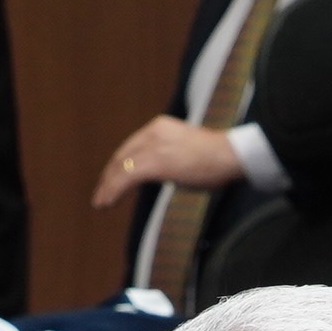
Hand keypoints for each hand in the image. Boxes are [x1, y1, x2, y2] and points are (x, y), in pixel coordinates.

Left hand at [90, 115, 245, 208]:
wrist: (231, 155)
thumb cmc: (219, 158)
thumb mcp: (188, 151)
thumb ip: (172, 157)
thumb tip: (169, 172)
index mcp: (160, 127)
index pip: (131, 147)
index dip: (118, 165)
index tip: (112, 180)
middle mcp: (152, 132)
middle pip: (121, 155)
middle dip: (108, 177)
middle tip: (101, 194)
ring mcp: (153, 147)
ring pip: (120, 168)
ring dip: (107, 187)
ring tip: (101, 203)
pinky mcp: (154, 162)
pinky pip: (126, 178)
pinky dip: (113, 191)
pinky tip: (107, 202)